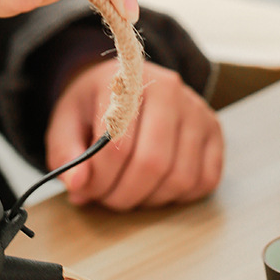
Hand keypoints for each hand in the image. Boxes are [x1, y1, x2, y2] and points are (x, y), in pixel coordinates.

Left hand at [45, 61, 223, 209]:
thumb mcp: (65, 123)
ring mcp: (197, 110)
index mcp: (126, 80)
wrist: (122, 86)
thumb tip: (78, 184)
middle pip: (152, 163)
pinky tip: (156, 186)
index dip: (98, 180)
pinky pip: (205, 180)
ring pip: (180, 177)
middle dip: (123, 195)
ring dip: (149, 199)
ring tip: (128, 192)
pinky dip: (179, 196)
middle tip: (106, 197)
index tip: (84, 190)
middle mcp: (169, 89)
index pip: (116, 145)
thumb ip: (64, 154)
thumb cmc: (93, 107)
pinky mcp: (214, 131)